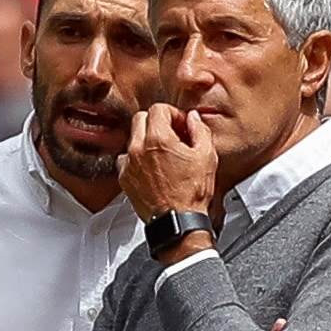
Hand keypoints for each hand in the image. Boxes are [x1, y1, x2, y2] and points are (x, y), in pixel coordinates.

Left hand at [119, 105, 216, 222]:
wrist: (178, 221)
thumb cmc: (191, 193)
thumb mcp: (206, 156)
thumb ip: (199, 130)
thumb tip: (192, 118)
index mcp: (158, 139)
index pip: (158, 109)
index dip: (173, 114)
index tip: (180, 124)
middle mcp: (138, 149)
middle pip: (140, 118)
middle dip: (157, 122)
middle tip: (172, 134)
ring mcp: (129, 164)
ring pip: (132, 138)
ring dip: (146, 140)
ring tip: (163, 152)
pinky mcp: (124, 179)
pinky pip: (126, 159)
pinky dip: (136, 158)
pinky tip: (152, 167)